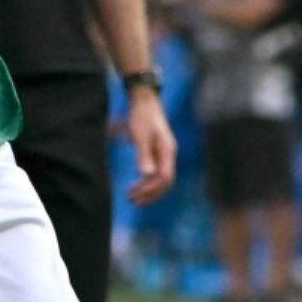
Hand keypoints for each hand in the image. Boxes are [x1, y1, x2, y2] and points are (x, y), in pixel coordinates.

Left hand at [123, 87, 177, 205]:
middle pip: (164, 182)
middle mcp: (168, 154)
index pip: (165, 178)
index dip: (152, 189)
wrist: (143, 100)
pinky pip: (156, 172)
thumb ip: (144, 155)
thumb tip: (147, 175)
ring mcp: (163, 153)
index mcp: (167, 151)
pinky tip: (138, 185)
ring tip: (133, 197)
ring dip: (148, 190)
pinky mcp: (157, 152)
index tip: (137, 195)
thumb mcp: (140, 136)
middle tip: (133, 201)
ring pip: (160, 179)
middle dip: (150, 194)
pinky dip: (147, 181)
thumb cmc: (141, 116)